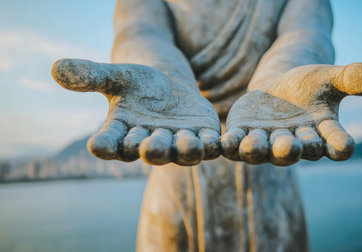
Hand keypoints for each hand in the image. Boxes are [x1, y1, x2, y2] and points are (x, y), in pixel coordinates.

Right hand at [52, 59, 219, 165]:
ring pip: (180, 152)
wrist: (168, 84)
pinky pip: (206, 145)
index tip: (98, 145)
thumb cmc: (137, 83)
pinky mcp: (201, 138)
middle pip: (147, 150)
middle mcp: (147, 144)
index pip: (108, 143)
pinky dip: (210, 145)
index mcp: (121, 133)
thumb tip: (56, 68)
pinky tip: (216, 141)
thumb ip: (90, 76)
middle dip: (151, 149)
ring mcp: (176, 144)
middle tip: (151, 146)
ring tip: (190, 145)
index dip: (104, 145)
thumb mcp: (116, 76)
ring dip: (184, 150)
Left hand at [221, 63, 361, 165]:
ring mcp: (267, 143)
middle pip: (295, 150)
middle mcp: (295, 144)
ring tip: (250, 145)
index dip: (339, 145)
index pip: (335, 142)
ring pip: (262, 150)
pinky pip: (235, 144)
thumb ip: (353, 77)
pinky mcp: (243, 136)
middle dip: (290, 149)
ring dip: (256, 150)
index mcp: (322, 133)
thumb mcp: (329, 77)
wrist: (279, 86)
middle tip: (288, 147)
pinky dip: (229, 144)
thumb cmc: (309, 84)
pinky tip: (221, 143)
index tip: (345, 147)